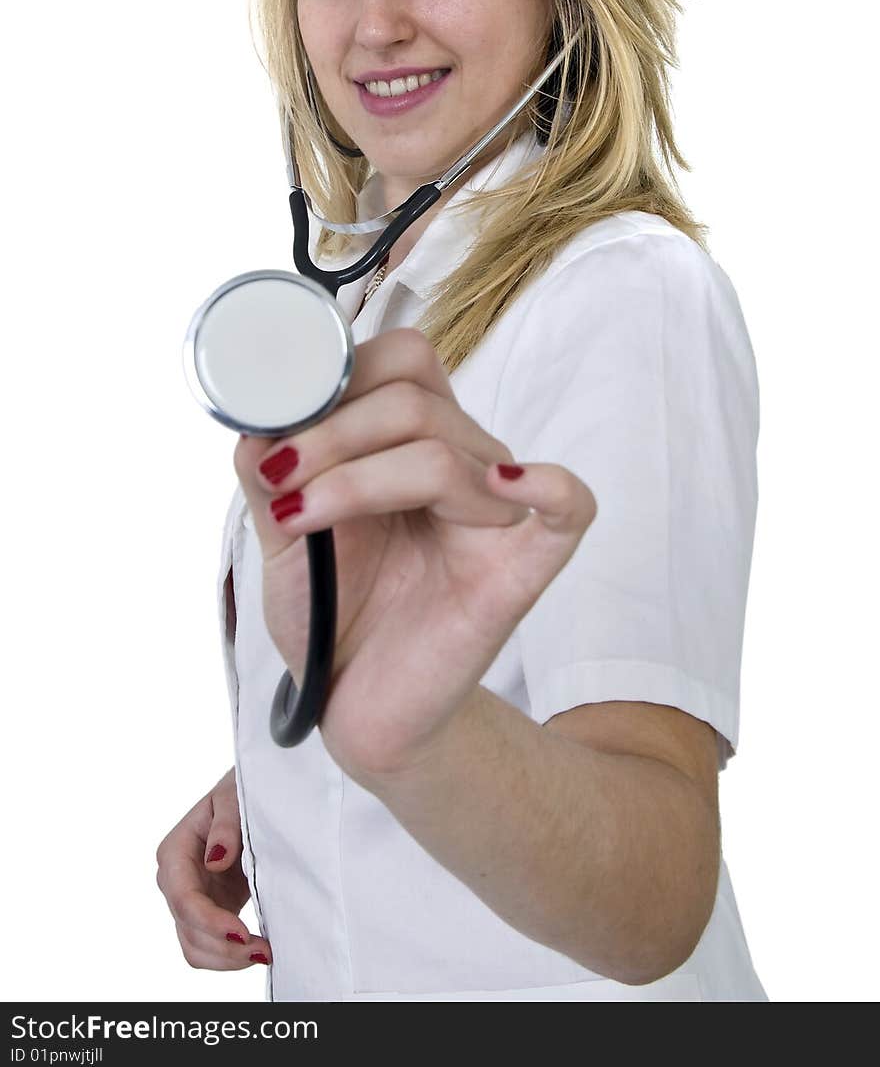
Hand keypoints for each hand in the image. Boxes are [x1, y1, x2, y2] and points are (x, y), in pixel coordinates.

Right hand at [155, 768, 271, 969]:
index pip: (184, 898)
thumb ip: (226, 825)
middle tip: (263, 950)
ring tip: (264, 954)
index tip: (242, 932)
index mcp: (175, 851)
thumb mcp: (234, 797)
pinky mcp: (207, 910)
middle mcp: (175, 880)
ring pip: (194, 946)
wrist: (248, 797)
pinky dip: (229, 956)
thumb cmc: (240, 792)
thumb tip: (215, 859)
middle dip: (223, 947)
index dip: (210, 921)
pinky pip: (208, 945)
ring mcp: (190, 898)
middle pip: (188, 929)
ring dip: (226, 959)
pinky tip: (256, 951)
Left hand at [234, 328, 596, 783]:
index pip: (401, 361)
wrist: (354, 705)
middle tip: (278, 483)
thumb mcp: (281, 532)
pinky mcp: (519, 571)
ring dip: (353, 477)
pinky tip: (494, 487)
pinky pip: (569, 508)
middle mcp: (461, 464)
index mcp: (411, 441)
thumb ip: (268, 471)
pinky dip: (549, 484)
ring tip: (297, 518)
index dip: (336, 377)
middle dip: (331, 433)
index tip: (274, 436)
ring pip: (442, 453)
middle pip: (415, 400)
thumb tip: (254, 417)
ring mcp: (493, 515)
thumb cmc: (331, 613)